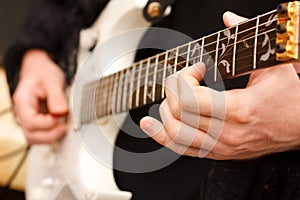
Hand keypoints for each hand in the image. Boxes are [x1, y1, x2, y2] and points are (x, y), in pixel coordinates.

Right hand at [13, 49, 67, 143]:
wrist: (41, 70)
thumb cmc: (43, 73)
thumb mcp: (52, 80)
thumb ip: (56, 96)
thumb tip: (61, 112)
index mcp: (23, 102)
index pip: (31, 122)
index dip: (47, 123)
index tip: (61, 116)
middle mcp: (23, 114)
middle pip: (31, 136)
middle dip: (50, 135)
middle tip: (65, 126)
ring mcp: (29, 120)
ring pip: (36, 138)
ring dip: (52, 136)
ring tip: (64, 125)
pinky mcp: (37, 123)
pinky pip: (42, 135)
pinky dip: (53, 133)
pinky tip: (62, 125)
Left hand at [140, 12, 299, 159]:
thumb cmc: (291, 101)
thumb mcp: (273, 67)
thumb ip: (246, 40)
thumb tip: (228, 19)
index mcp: (239, 110)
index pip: (188, 99)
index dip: (184, 78)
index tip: (195, 68)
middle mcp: (226, 133)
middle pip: (177, 114)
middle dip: (172, 90)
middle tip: (184, 79)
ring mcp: (220, 146)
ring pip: (175, 134)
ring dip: (164, 112)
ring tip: (168, 98)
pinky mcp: (217, 152)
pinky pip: (182, 149)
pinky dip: (162, 136)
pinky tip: (151, 125)